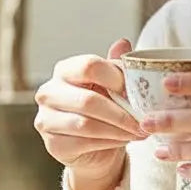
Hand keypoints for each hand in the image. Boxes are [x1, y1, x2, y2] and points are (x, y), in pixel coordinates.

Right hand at [34, 38, 147, 189]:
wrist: (94, 146)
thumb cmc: (104, 109)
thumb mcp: (112, 85)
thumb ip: (117, 66)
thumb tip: (123, 43)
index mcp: (65, 70)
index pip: (88, 66)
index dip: (116, 78)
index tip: (137, 92)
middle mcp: (49, 92)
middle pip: (88, 100)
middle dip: (122, 113)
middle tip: (144, 120)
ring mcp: (46, 119)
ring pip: (87, 124)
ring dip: (119, 129)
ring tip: (139, 132)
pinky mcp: (53, 144)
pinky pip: (85, 143)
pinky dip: (110, 142)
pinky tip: (125, 140)